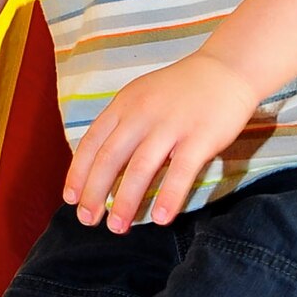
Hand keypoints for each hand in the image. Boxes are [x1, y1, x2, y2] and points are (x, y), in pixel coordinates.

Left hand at [63, 51, 259, 232]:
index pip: (92, 142)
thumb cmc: (180, 91)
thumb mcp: (141, 97)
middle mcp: (142, 114)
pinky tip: (160, 219)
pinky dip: (169, 196)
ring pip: (140, 168)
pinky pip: (181, 171)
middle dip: (95, 193)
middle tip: (88, 220)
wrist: (226, 69)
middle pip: (110, 158)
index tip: (70, 199)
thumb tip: (100, 167)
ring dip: (125, 201)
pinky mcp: (201, 137)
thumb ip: (122, 125)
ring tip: (117, 227)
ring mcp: (172, 125)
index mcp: (124, 104)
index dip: (78, 173)